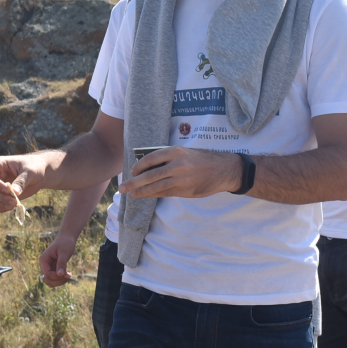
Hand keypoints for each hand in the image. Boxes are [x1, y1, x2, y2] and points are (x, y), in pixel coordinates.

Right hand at [0, 155, 46, 212]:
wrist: (38, 174)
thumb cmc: (33, 167)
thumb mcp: (30, 172)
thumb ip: (21, 181)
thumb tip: (15, 192)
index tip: (8, 190)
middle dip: (2, 197)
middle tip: (14, 202)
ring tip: (12, 206)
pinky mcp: (0, 195)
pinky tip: (10, 208)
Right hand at [39, 233, 76, 287]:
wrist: (66, 238)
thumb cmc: (65, 243)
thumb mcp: (64, 252)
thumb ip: (61, 263)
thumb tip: (60, 275)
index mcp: (43, 260)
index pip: (47, 274)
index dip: (57, 277)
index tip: (67, 273)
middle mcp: (44, 265)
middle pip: (47, 280)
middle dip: (58, 281)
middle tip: (68, 275)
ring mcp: (48, 267)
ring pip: (50, 282)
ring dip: (60, 282)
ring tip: (69, 275)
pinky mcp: (52, 269)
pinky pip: (54, 279)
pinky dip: (61, 279)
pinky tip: (68, 274)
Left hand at [120, 146, 242, 198]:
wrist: (223, 169)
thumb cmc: (201, 159)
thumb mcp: (185, 152)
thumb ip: (167, 158)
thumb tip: (146, 166)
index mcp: (176, 152)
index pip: (150, 159)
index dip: (138, 167)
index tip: (132, 171)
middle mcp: (178, 165)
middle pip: (150, 175)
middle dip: (134, 182)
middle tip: (123, 187)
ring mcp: (182, 179)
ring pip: (156, 187)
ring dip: (142, 192)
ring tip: (132, 194)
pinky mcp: (185, 190)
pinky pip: (166, 193)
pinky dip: (154, 195)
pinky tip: (146, 195)